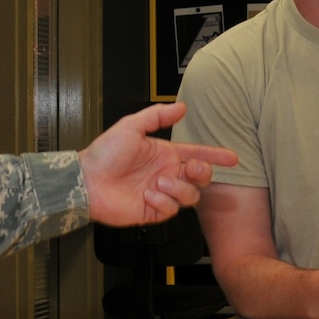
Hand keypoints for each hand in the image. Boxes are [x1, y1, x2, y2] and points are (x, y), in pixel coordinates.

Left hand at [78, 101, 237, 225]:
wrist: (86, 180)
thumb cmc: (104, 154)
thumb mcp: (131, 126)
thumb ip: (157, 116)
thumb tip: (181, 107)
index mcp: (165, 154)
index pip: (197, 154)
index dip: (216, 155)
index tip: (232, 157)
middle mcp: (166, 174)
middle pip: (200, 177)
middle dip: (202, 172)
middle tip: (190, 168)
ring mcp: (161, 193)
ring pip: (190, 196)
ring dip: (179, 188)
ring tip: (159, 182)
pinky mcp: (152, 211)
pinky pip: (170, 209)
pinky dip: (163, 201)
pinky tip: (148, 194)